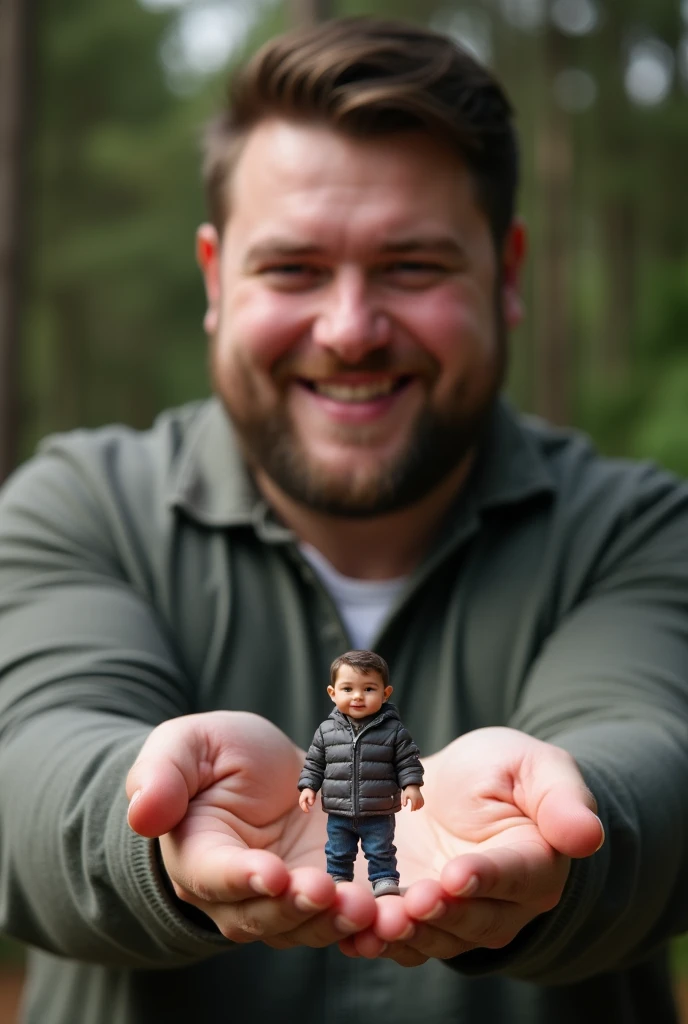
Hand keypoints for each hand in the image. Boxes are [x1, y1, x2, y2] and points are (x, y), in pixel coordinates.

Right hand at [126, 713, 374, 949]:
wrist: (263, 771)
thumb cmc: (216, 755)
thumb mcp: (187, 745)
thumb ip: (163, 773)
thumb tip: (142, 813)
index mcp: (198, 856)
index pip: (215, 875)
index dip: (242, 878)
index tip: (272, 872)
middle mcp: (239, 893)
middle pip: (264, 914)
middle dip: (299, 906)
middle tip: (330, 890)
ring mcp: (285, 899)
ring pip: (307, 924)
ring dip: (338, 921)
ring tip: (369, 907)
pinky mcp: (327, 892)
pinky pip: (344, 917)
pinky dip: (369, 923)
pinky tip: (395, 916)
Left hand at [340, 727, 603, 966]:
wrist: (456, 788)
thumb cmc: (503, 771)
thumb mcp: (534, 766)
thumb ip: (561, 798)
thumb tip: (589, 835)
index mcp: (535, 865)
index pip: (514, 876)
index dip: (485, 877)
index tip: (456, 874)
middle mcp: (499, 906)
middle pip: (472, 919)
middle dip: (439, 912)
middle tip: (410, 901)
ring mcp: (453, 917)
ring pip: (432, 936)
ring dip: (402, 932)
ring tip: (374, 921)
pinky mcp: (412, 916)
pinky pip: (396, 936)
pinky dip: (372, 936)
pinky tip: (348, 929)